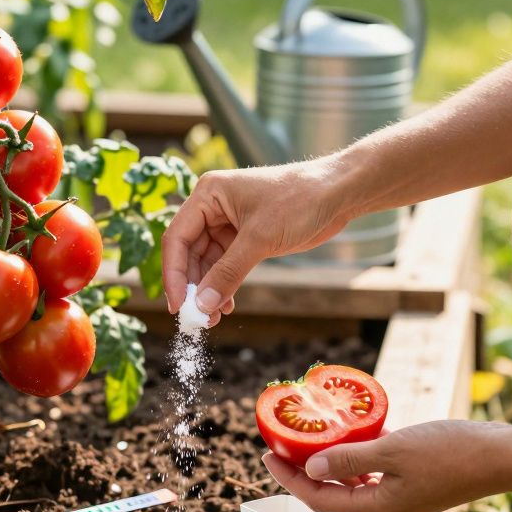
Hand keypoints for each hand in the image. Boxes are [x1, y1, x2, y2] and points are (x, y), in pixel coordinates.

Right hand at [162, 159, 351, 320]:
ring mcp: (228, 222)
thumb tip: (202, 306)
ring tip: (213, 317)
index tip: (177, 306)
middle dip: (193, 286)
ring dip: (208, 290)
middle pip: (188, 253)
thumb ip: (228, 272)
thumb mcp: (259, 238)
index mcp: (207, 194)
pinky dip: (224, 284)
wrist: (337, 193)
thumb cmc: (299, 201)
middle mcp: (213, 207)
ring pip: (206, 262)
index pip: (177, 238)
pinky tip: (227, 304)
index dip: (174, 275)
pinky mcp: (246, 236)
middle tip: (197, 318)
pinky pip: (225, 264)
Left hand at [262, 420, 502, 511]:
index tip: (267, 453)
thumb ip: (349, 458)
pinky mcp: (414, 480)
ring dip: (331, 458)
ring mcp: (401, 494)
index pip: (318, 498)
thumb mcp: (393, 450)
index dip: (288, 478)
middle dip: (303, 468)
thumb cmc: (450, 453)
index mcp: (377, 507)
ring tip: (311, 433)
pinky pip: (376, 469)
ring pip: (353, 479)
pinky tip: (353, 429)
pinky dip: (361, 452)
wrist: (500, 456)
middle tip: (282, 440)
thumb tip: (308, 467)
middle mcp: (385, 507)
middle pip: (331, 491)